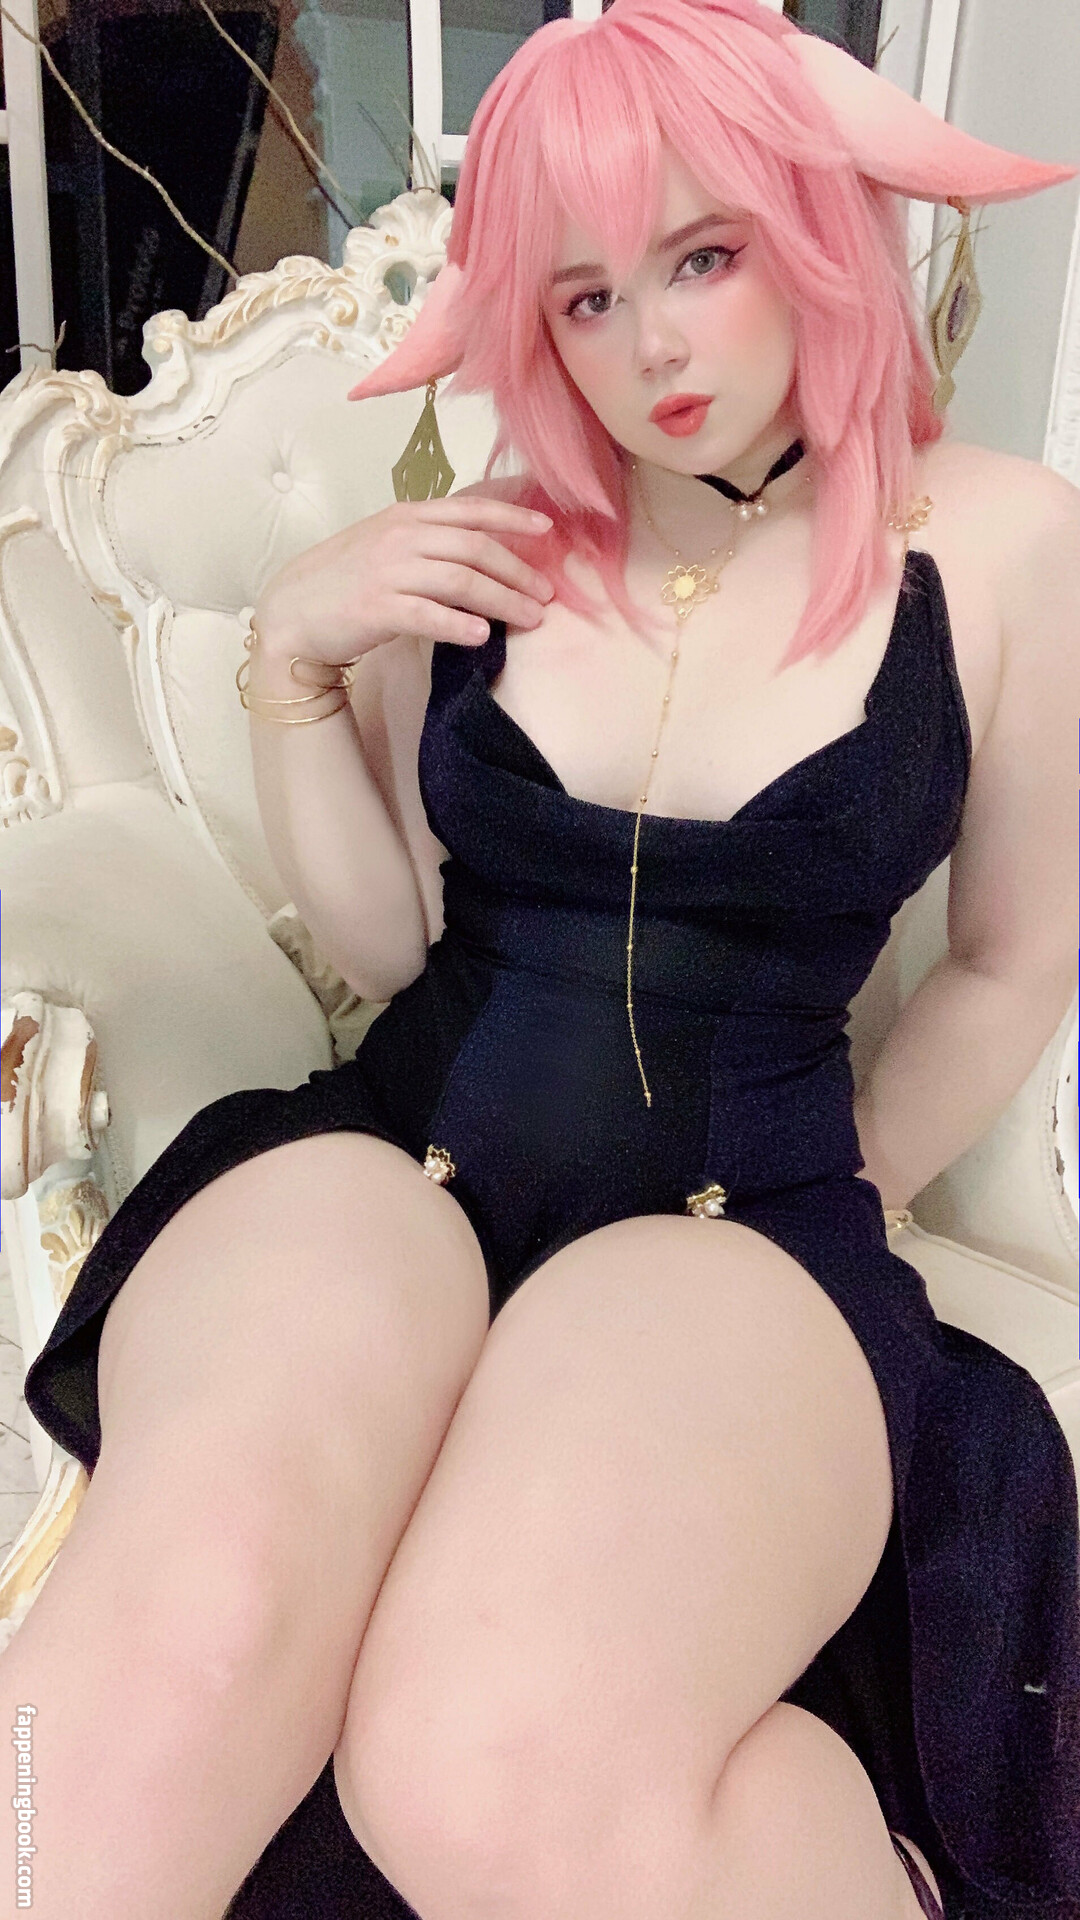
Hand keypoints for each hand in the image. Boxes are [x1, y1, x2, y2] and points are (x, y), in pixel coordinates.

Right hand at [251, 493, 555, 668]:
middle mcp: (401, 537)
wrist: (291, 611)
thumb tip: (481, 552)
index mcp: (406, 515)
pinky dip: (460, 625)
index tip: (546, 529)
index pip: (471, 510)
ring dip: (504, 600)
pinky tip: (483, 637)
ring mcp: (389, 571)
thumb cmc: (342, 580)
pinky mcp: (378, 609)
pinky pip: (430, 615)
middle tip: (546, 594)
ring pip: (462, 581)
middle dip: (518, 570)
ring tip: (531, 618)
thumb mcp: (384, 543)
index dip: (512, 517)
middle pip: (476, 548)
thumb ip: (427, 540)